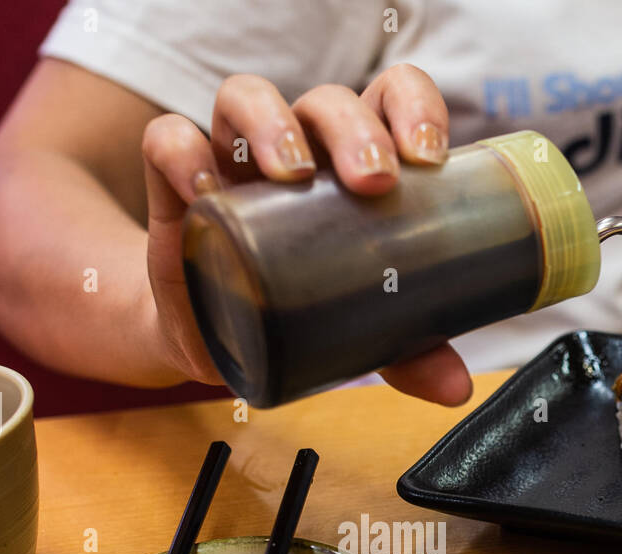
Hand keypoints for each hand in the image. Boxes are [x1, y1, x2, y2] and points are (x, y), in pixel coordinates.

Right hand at [139, 66, 471, 404]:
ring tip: (296, 173)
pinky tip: (206, 190)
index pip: (389, 98)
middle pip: (325, 101)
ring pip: (246, 97)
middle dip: (354, 128)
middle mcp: (296, 149)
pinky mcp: (174, 188)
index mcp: (352, 164)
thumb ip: (407, 350)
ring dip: (274, 123)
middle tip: (374, 181)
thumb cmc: (291, 308)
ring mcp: (232, 160)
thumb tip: (455, 388)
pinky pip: (166, 141)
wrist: (209, 339)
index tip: (428, 159)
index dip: (413, 108)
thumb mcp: (355, 329)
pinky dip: (183, 152)